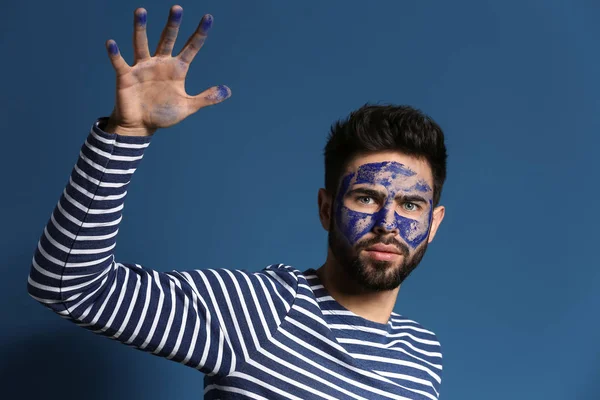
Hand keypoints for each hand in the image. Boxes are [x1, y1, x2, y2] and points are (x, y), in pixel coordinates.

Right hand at [104, 5, 230, 136]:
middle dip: (173, 25)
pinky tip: (112, 43)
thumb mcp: (188, 107)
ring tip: (141, 11)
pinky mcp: (126, 76)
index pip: (191, 48)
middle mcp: (160, 63)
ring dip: (141, 28)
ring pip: (142, 43)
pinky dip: (115, 54)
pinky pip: (119, 62)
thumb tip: (227, 91)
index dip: (199, 34)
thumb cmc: (163, 114)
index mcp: (177, 69)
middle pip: (167, 39)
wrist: (141, 126)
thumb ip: (206, 98)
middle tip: (177, 8)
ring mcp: (142, 68)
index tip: (208, 18)